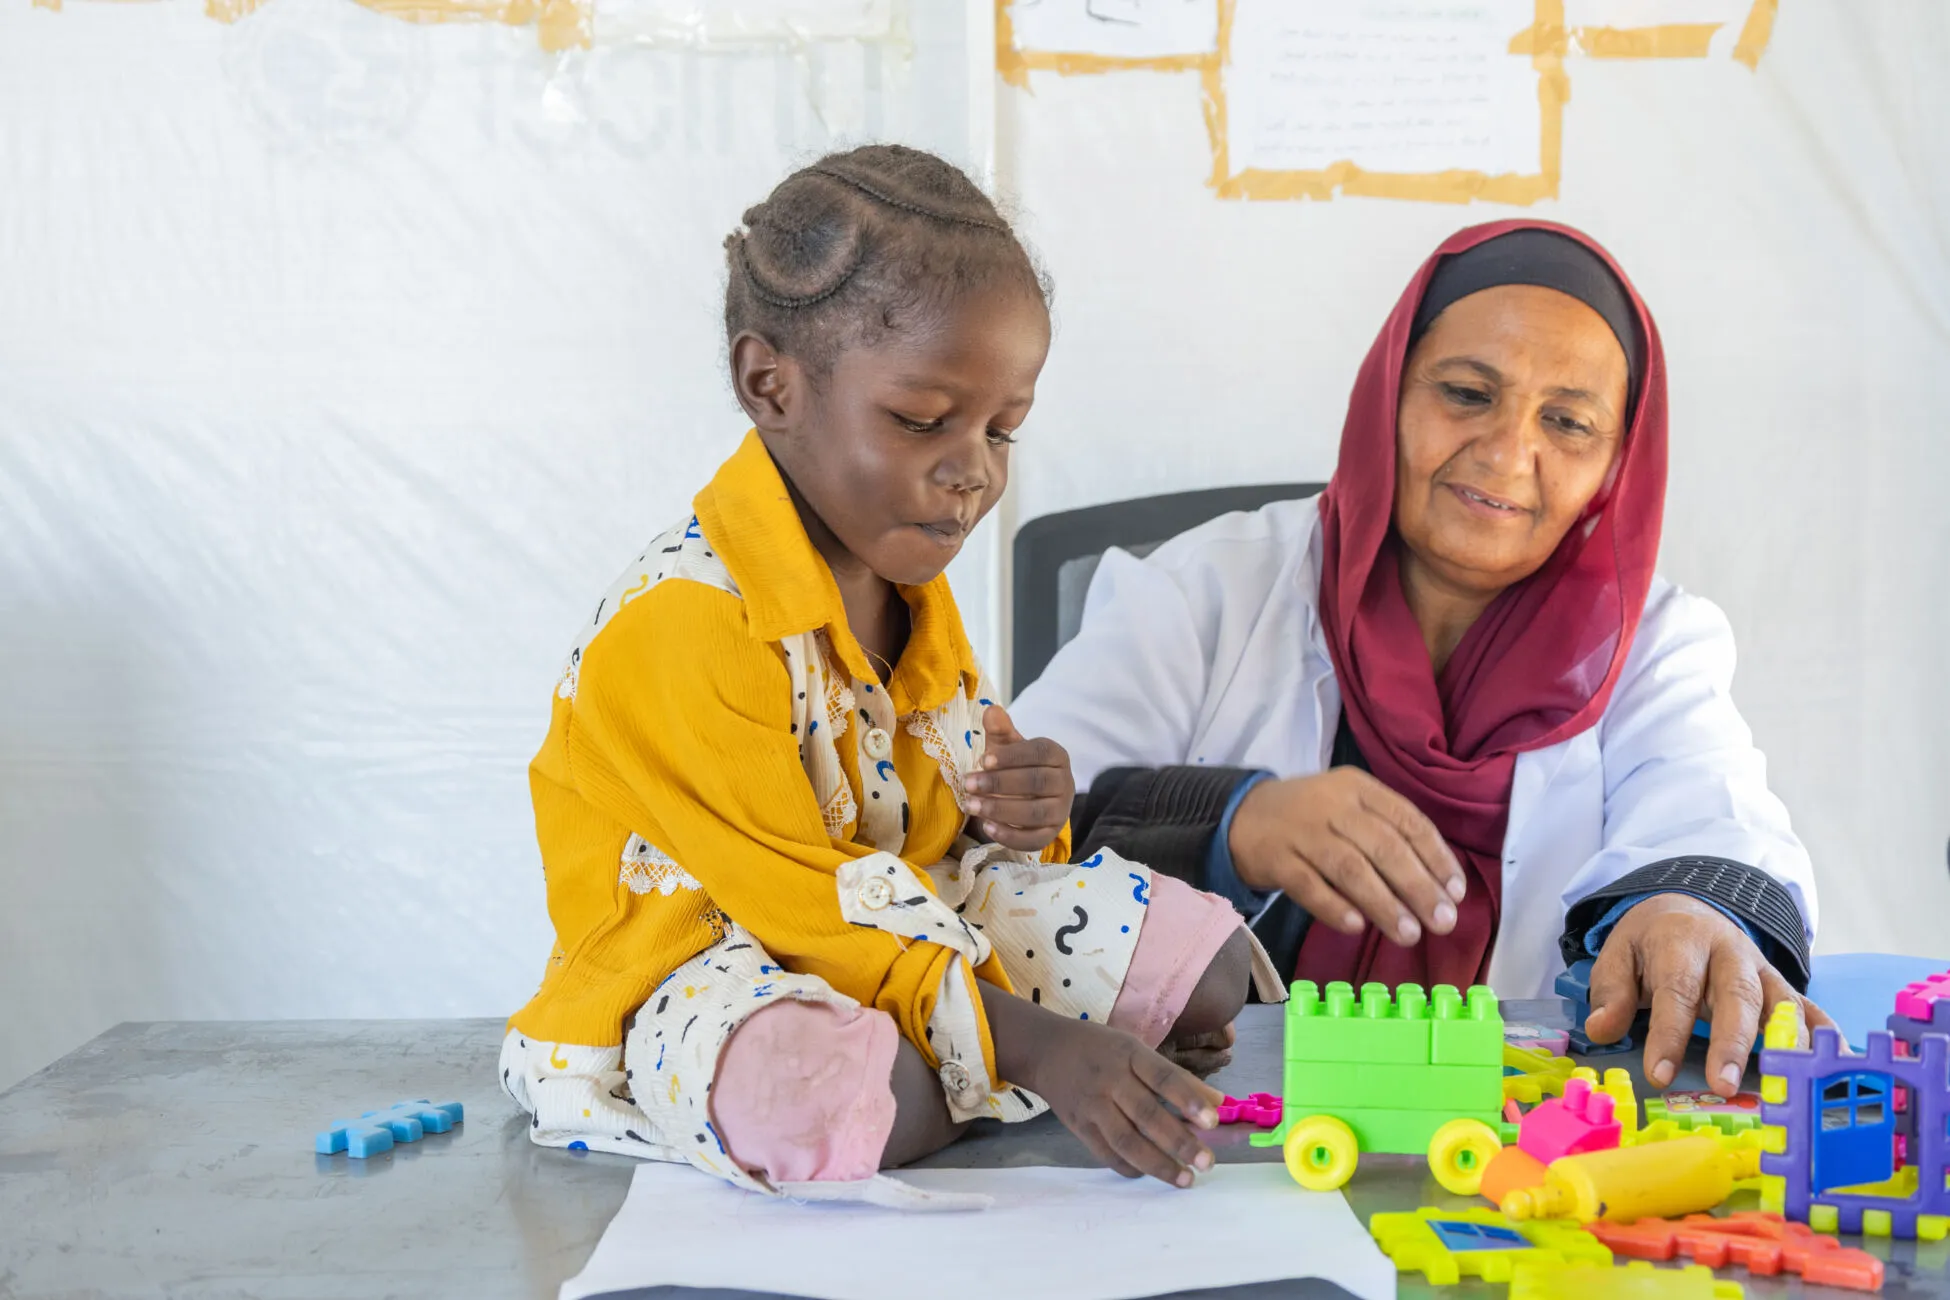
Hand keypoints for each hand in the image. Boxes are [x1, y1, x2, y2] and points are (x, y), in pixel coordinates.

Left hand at [962, 704, 1074, 852]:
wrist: (1027, 796)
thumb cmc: (1014, 766)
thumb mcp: (1006, 747)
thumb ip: (1000, 730)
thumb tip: (992, 711)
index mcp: (1056, 756)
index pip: (1040, 753)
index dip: (1012, 757)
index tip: (983, 760)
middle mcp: (1065, 783)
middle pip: (1038, 782)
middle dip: (1000, 784)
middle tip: (969, 784)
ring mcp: (1060, 811)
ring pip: (1035, 812)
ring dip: (1000, 810)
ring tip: (971, 805)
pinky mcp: (1050, 834)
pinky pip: (1034, 839)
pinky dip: (1010, 835)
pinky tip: (986, 827)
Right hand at [1025, 1016, 1223, 1186]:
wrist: (1045, 1051)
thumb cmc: (1101, 1048)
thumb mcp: (1135, 1048)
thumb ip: (1174, 1076)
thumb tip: (1217, 1103)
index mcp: (1128, 1054)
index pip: (1162, 1077)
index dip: (1188, 1099)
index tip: (1214, 1121)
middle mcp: (1110, 1080)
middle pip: (1147, 1115)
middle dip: (1180, 1142)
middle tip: (1207, 1162)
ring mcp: (1092, 1106)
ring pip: (1127, 1141)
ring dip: (1158, 1164)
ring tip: (1185, 1178)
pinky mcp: (1079, 1127)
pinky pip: (1107, 1154)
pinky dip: (1131, 1167)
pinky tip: (1151, 1174)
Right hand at [1227, 769, 1465, 946]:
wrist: (1241, 815)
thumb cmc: (1312, 819)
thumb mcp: (1350, 809)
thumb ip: (1387, 837)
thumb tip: (1437, 888)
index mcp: (1360, 788)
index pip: (1407, 821)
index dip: (1436, 858)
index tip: (1456, 893)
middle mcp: (1332, 804)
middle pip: (1383, 846)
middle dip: (1418, 887)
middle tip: (1442, 921)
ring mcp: (1301, 830)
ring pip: (1350, 868)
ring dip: (1383, 903)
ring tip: (1408, 934)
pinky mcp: (1275, 858)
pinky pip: (1308, 885)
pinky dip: (1334, 906)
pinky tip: (1355, 927)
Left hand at [1582, 893, 1835, 1095]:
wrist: (1687, 908)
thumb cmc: (1651, 943)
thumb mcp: (1618, 954)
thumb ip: (1611, 992)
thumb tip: (1601, 1029)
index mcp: (1682, 941)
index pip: (1676, 990)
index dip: (1668, 1034)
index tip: (1659, 1074)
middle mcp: (1729, 952)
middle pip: (1736, 996)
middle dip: (1731, 1042)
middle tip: (1724, 1085)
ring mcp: (1762, 969)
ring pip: (1779, 1003)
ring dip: (1784, 1044)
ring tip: (1788, 1082)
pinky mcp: (1782, 984)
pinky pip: (1808, 1007)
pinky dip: (1824, 1033)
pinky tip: (1838, 1061)